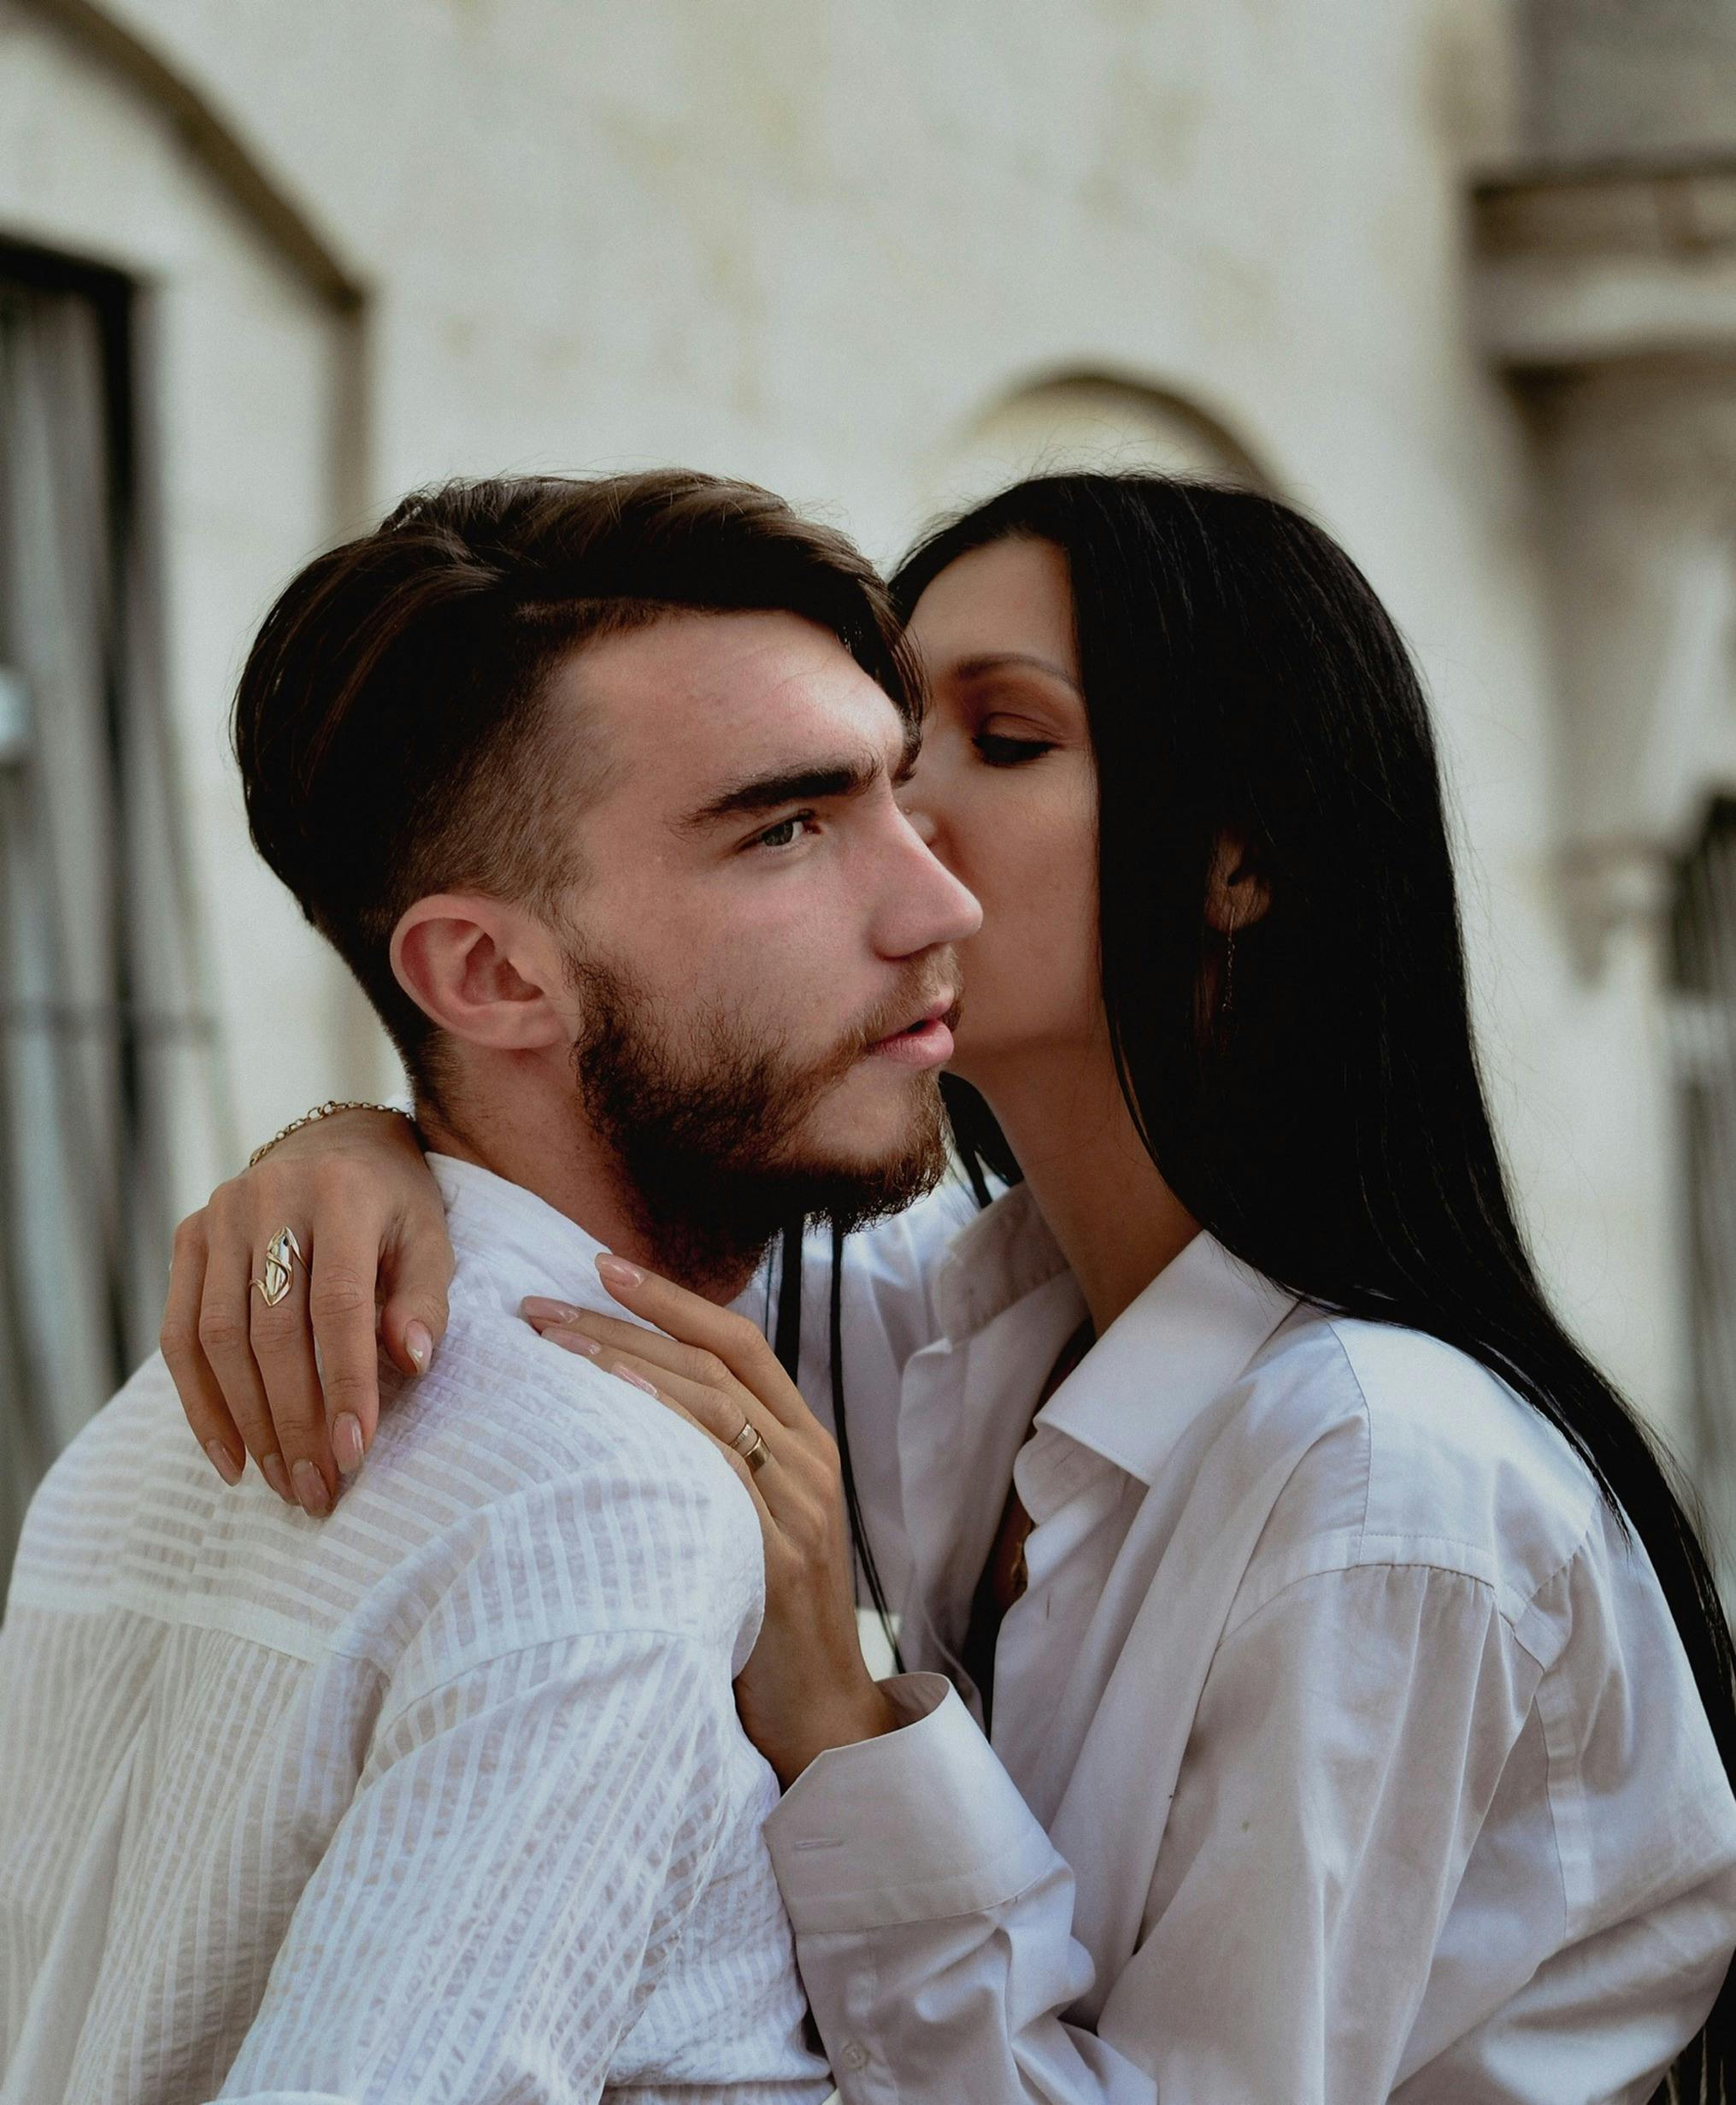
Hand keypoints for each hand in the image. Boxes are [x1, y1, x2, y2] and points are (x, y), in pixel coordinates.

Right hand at [160, 1110, 453, 1514]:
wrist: (338, 1145)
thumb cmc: (395, 1205)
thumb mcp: (430, 1239)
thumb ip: (425, 1299)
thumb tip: (411, 1362)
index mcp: (341, 1195)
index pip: (339, 1304)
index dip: (346, 1382)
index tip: (356, 1453)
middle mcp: (269, 1200)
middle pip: (272, 1332)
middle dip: (295, 1422)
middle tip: (318, 1489)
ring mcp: (218, 1217)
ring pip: (218, 1340)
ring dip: (248, 1424)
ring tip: (284, 1483)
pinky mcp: (187, 1238)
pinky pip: (179, 1335)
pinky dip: (201, 1404)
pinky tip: (232, 1458)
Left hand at [524, 1258, 900, 1786]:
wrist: (820, 1722)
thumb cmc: (766, 1623)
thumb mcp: (750, 1524)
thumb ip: (717, 1464)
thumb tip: (627, 1409)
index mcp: (805, 1444)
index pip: (739, 1342)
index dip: (671, 1298)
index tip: (599, 1264)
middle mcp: (809, 1461)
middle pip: (715, 1360)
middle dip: (625, 1320)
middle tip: (542, 1301)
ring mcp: (799, 1506)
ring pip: (712, 1401)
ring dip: (624, 1360)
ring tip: (552, 1339)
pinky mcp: (780, 1555)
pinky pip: (718, 1469)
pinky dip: (664, 1422)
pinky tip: (611, 1397)